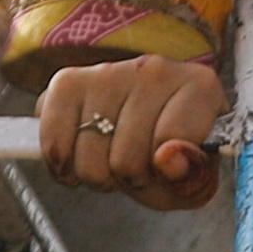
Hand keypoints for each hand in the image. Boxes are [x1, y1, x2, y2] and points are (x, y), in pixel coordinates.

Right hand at [37, 55, 225, 206]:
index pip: (173, 140)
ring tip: (113, 160)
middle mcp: (154, 70)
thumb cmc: (176, 153)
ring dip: (99, 177)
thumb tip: (165, 160)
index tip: (170, 170)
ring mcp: (108, 72)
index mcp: (199, 87)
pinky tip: (81, 157)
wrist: (147, 122)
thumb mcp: (196, 178)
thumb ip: (191, 177)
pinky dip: (63, 167)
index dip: (167, 175)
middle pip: (127, 159)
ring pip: (89, 161)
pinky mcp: (67, 82)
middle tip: (139, 169)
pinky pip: (53, 145)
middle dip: (130, 180)